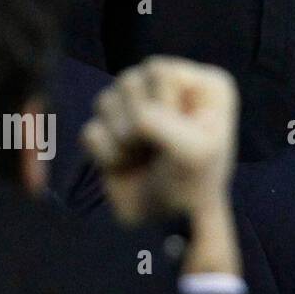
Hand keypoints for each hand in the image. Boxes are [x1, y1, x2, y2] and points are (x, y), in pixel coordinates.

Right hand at [81, 57, 238, 225]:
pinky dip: (106, 156)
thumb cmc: (193, 184)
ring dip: (124, 142)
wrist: (170, 223)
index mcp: (203, 84)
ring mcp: (137, 104)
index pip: (161, 70)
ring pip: (104, 101)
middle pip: (129, 81)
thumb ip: (165, 126)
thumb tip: (132, 119)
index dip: (164, 106)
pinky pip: (91, 131)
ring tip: (146, 158)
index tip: (184, 135)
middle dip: (140, 125)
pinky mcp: (109, 129)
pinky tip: (126, 166)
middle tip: (162, 151)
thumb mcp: (195, 154)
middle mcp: (170, 86)